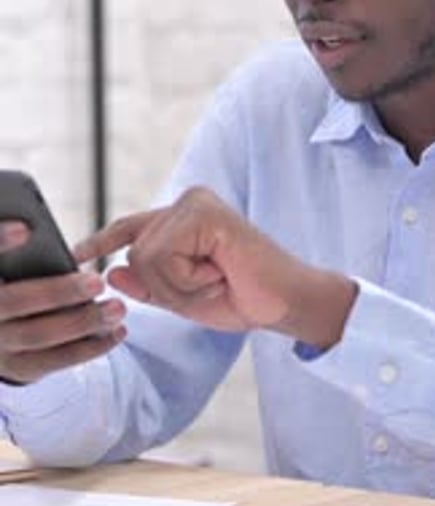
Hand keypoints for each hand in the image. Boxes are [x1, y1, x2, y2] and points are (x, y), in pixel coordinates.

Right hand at [0, 220, 126, 384]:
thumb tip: (35, 229)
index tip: (26, 229)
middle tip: (97, 282)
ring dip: (83, 322)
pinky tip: (117, 332)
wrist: (1, 331)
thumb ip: (23, 251)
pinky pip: (56, 360)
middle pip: (13, 302)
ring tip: (117, 308)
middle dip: (58, 292)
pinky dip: (90, 347)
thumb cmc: (19, 281)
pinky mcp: (19, 367)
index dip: (0, 241)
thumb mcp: (16, 265)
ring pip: (38, 335)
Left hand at [75, 188, 356, 347]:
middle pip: (134, 254)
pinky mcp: (204, 213)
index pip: (131, 228)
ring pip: (146, 257)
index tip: (77, 253)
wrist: (285, 302)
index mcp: (182, 219)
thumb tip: (111, 274)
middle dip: (166, 287)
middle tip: (211, 285)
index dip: (102, 240)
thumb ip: (149, 285)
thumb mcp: (184, 297)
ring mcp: (195, 204)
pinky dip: (189, 279)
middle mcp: (186, 203)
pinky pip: (166, 256)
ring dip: (180, 286)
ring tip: (217, 279)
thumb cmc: (243, 297)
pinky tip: (220, 272)